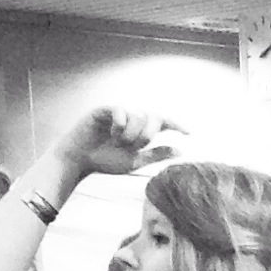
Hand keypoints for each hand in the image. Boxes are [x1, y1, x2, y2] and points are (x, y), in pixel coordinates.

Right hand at [56, 106, 182, 179]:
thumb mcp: (135, 161)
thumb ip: (157, 155)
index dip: (176, 125)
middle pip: (152, 116)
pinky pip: (121, 110)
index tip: (190, 133)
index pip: (162, 122)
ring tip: (119, 143)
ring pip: (137, 115)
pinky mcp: (104, 109)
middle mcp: (131, 119)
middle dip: (148, 133)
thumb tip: (181, 150)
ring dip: (132, 134)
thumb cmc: (106, 160)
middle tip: (136, 146)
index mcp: (140, 131)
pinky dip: (120, 125)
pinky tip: (113, 134)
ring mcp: (118, 113)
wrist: (81, 159)